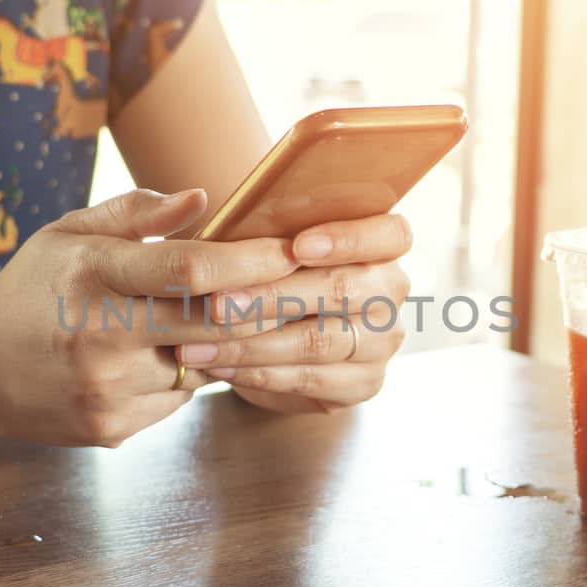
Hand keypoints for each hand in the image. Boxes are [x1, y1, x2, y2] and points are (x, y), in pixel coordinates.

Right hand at [0, 188, 297, 446]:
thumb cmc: (31, 290)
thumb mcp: (68, 234)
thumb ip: (136, 214)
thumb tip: (203, 198)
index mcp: (93, 275)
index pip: (190, 269)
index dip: (251, 261)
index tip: (292, 251)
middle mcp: (101, 336)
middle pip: (213, 323)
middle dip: (266, 307)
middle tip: (300, 290)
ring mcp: (107, 389)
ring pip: (201, 366)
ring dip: (215, 345)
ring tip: (195, 322)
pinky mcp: (112, 427)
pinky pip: (178, 400)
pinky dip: (181, 377)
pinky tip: (152, 359)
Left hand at [175, 214, 411, 413]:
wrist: (275, 331)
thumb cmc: (270, 270)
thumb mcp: (266, 239)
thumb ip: (257, 225)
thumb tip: (195, 202)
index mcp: (384, 244)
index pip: (391, 234)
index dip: (347, 239)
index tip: (296, 247)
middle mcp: (391, 292)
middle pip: (341, 290)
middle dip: (272, 297)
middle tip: (217, 305)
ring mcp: (382, 342)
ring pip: (318, 341)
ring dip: (252, 343)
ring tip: (200, 345)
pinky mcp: (363, 384)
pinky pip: (310, 380)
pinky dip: (260, 374)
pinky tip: (221, 367)